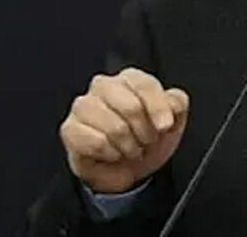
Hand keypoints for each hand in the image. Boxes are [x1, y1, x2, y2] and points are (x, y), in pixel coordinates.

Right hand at [59, 67, 189, 193]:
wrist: (127, 168)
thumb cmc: (146, 139)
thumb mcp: (172, 120)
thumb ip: (177, 103)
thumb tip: (171, 103)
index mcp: (129, 79)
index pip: (144, 84)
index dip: (158, 108)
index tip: (165, 126)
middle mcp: (103, 87)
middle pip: (131, 106)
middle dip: (145, 132)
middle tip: (147, 141)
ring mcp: (83, 106)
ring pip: (114, 127)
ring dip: (129, 146)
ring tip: (131, 148)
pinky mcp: (70, 129)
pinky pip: (97, 143)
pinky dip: (112, 154)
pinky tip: (114, 154)